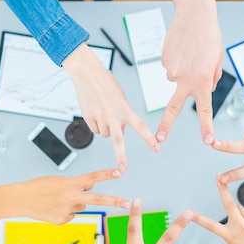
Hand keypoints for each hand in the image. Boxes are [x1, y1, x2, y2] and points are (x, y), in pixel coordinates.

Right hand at [15, 168, 128, 223]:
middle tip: (127, 202)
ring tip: (56, 201)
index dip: (107, 174)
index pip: (92, 177)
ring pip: (81, 207)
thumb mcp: (59, 181)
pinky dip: (65, 212)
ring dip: (74, 203)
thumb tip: (91, 186)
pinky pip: (72, 215)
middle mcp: (71, 198)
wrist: (20, 200)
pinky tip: (53, 209)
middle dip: (114, 201)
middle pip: (97, 199)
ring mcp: (67, 211)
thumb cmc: (38, 187)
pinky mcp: (63, 221)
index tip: (120, 171)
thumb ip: (77, 184)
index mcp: (69, 184)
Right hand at [63, 44, 159, 171]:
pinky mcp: (88, 117)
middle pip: (118, 140)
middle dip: (121, 157)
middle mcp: (112, 114)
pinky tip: (95, 112)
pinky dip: (96, 124)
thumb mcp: (121, 97)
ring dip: (107, 128)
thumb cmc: (105, 83)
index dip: (149, 138)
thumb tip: (121, 131)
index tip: (157, 148)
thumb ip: (123, 114)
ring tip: (104, 113)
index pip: (140, 126)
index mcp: (124, 108)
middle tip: (123, 169)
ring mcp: (99, 116)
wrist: (86, 73)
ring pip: (106, 134)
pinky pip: (95, 129)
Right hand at [156, 4, 222, 144]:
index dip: (206, 128)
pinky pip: (171, 67)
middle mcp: (186, 79)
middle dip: (166, 125)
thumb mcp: (217, 60)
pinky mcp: (164, 61)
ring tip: (190, 53)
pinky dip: (176, 61)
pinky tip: (182, 48)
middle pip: (173, 108)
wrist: (195, 14)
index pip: (205, 110)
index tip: (207, 141)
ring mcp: (172, 70)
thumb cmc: (210, 36)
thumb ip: (212, 79)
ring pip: (176, 79)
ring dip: (182, 71)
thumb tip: (206, 89)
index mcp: (203, 81)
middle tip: (159, 138)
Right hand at [189, 178, 243, 243]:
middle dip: (223, 189)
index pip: (210, 225)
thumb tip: (237, 213)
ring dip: (239, 213)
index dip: (198, 218)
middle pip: (230, 204)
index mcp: (230, 237)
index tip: (189, 213)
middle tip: (219, 176)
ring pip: (241, 209)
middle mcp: (241, 228)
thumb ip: (232, 229)